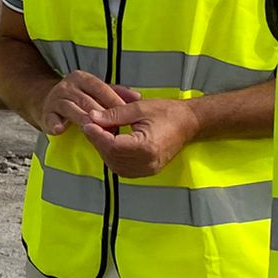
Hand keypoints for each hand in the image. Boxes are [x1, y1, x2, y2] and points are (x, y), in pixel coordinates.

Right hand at [34, 71, 128, 137]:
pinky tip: (60, 129)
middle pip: (87, 100)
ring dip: (83, 120)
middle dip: (102, 115)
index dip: (114, 101)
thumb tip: (138, 97)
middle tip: (114, 128)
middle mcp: (68, 86)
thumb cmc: (79, 97)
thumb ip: (116, 93)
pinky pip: (51, 119)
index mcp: (82, 78)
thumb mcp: (96, 91)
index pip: (101, 88)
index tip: (127, 114)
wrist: (48, 100)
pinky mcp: (46, 113)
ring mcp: (56, 99)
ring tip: (94, 130)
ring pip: (72, 109)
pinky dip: (55, 124)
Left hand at [82, 96, 200, 178]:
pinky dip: (113, 156)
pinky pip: (123, 168)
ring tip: (100, 132)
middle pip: (112, 156)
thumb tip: (93, 117)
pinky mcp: (147, 170)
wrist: (189, 123)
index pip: (113, 146)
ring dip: (104, 149)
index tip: (88, 123)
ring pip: (115, 165)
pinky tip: (110, 143)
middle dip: (98, 141)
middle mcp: (147, 162)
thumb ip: (114, 114)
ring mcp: (148, 169)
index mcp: (147, 146)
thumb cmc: (168, 113)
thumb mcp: (139, 107)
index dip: (97, 135)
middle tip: (90, 125)